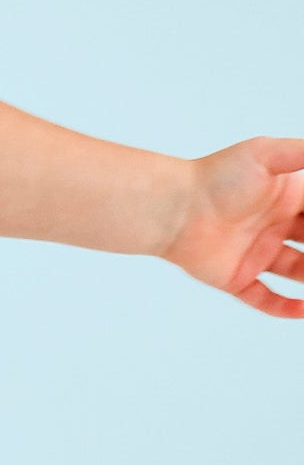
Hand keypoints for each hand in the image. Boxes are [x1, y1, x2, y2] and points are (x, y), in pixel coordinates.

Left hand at [163, 137, 303, 316]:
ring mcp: (256, 252)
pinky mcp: (237, 277)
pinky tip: (302, 310)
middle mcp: (274, 225)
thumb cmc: (216, 177)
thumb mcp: (267, 155)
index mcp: (285, 197)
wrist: (173, 208)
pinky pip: (264, 298)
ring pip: (299, 272)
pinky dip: (284, 308)